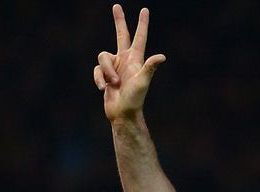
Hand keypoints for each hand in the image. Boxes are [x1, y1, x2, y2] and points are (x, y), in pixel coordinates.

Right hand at [93, 5, 165, 122]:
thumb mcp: (143, 82)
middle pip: (121, 35)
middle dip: (119, 21)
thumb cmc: (135, 99)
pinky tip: (104, 89)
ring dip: (106, 71)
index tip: (145, 10)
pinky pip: (97, 70)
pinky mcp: (104, 75)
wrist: (122, 113)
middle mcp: (125, 59)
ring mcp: (114, 67)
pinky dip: (99, 79)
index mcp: (136, 59)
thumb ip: (150, 67)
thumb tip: (162, 56)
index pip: (140, 37)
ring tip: (114, 84)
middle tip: (116, 6)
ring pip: (102, 57)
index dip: (142, 24)